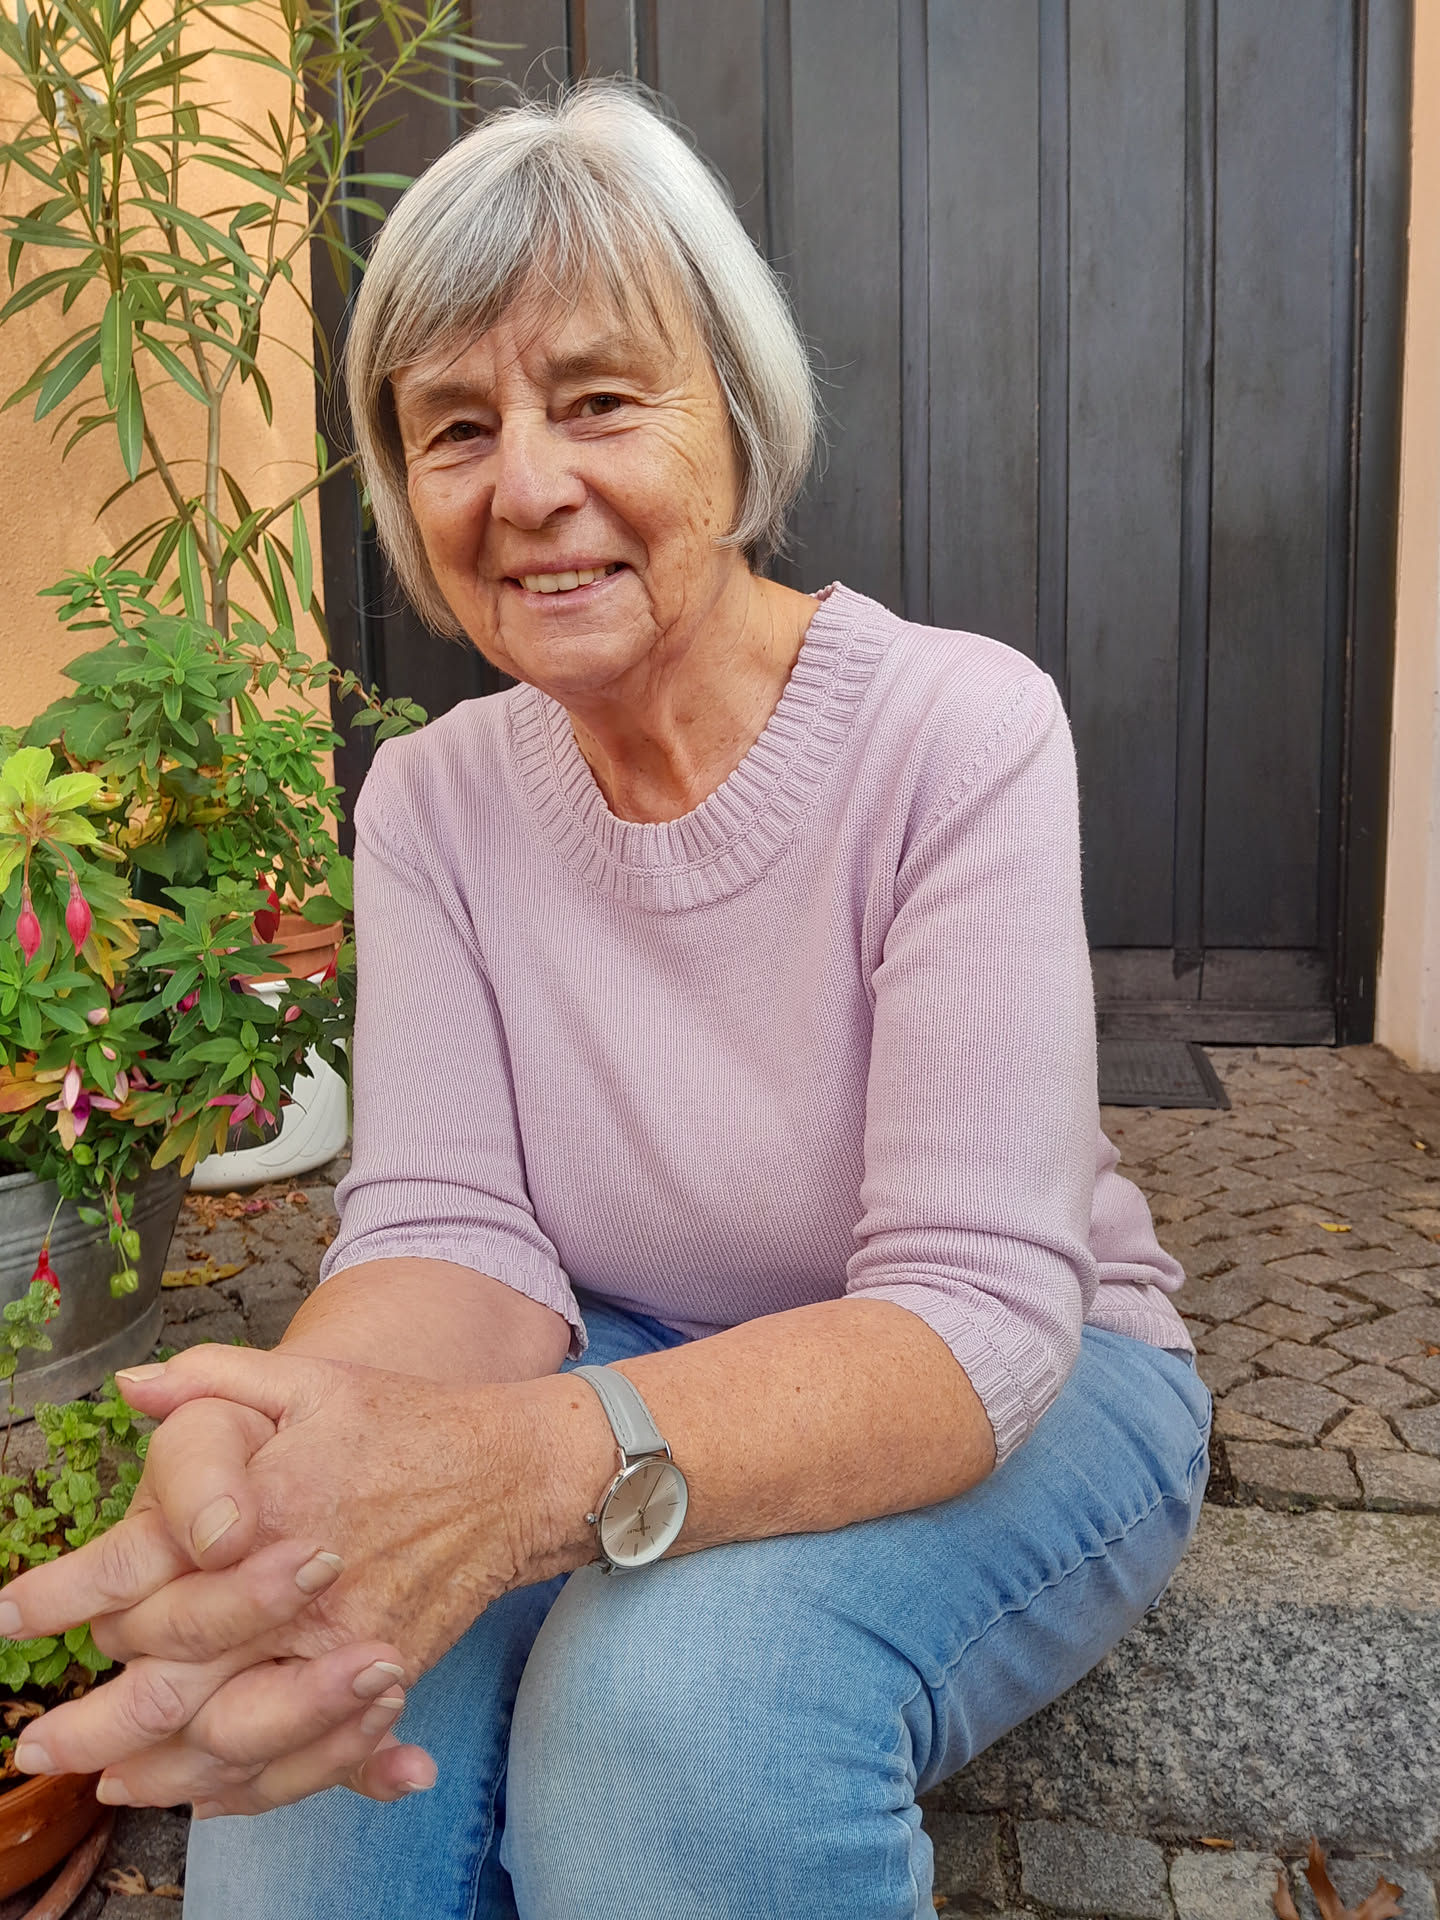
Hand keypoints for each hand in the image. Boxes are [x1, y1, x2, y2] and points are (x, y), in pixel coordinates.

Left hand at [0, 1345, 553, 1807]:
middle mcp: (295, 1586)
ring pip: (231, 1736)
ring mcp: (341, 1644)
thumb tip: (134, 1388)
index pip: (142, 1574)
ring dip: (162, 1771)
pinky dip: (253, 1789)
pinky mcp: (384, 1682)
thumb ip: (217, 1382)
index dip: (66, 1602)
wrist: (512, 1472)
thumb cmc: (402, 1423)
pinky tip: (212, 1794)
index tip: (11, 1618)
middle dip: (92, 1721)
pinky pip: (308, 1759)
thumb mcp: (310, 1381)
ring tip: (113, 1782)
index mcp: (263, 1509)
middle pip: (170, 1679)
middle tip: (38, 1746)